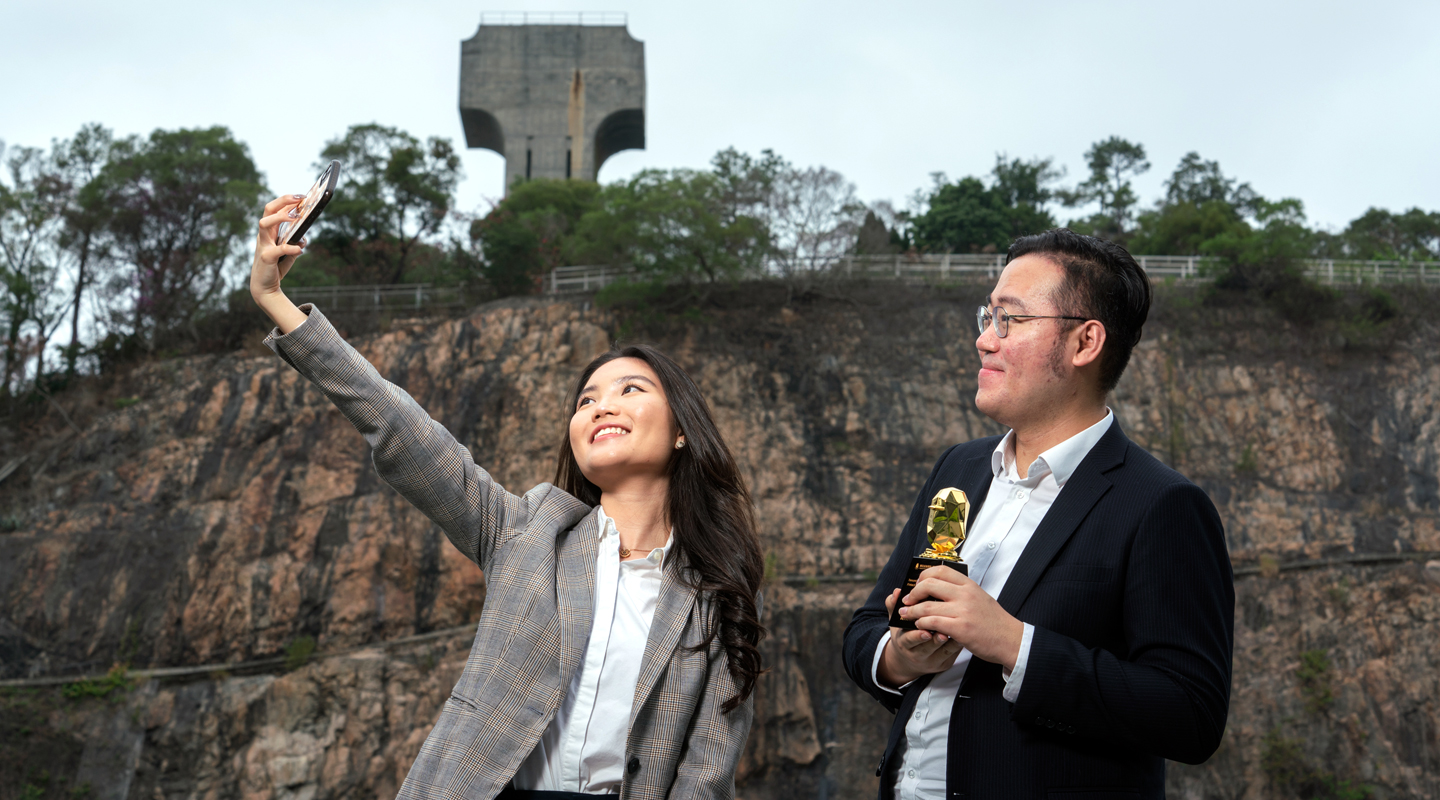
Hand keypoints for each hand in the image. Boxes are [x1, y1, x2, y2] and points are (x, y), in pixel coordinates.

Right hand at [250, 195, 308, 332]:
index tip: (301, 196)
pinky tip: (299, 249)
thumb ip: (295, 244)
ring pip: (264, 224)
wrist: (265, 288)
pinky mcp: (266, 258)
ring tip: (296, 216)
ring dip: (280, 217)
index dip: (286, 200)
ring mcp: (263, 245)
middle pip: (268, 210)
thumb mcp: (289, 254)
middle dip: (283, 201)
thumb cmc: (275, 267)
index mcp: (269, 232)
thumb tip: (303, 239)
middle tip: (300, 198)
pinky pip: (277, 250)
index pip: (274, 209)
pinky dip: (289, 248)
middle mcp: (264, 235)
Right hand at [876, 588, 963, 687]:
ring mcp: (933, 661)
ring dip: (951, 641)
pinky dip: (959, 643)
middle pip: (927, 648)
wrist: (911, 659)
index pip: (908, 640)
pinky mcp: (945, 664)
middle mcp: (917, 655)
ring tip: (957, 631)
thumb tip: (897, 592)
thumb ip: (894, 606)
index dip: (916, 636)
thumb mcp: (896, 622)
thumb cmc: (905, 634)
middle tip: (943, 632)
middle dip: (935, 640)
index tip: (925, 630)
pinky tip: (963, 633)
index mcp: (903, 643)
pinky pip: (953, 654)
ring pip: (943, 651)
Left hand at [896, 565, 1023, 670]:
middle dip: (913, 593)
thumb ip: (960, 592)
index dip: (923, 576)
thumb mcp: (979, 597)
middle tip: (907, 600)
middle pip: (928, 584)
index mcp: (969, 585)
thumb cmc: (993, 621)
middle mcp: (965, 595)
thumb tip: (936, 588)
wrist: (1011, 640)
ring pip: (926, 606)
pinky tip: (920, 625)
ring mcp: (963, 611)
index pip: (940, 570)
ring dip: (912, 611)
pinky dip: (922, 623)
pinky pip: (932, 622)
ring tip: (906, 615)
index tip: (917, 584)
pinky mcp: (960, 629)